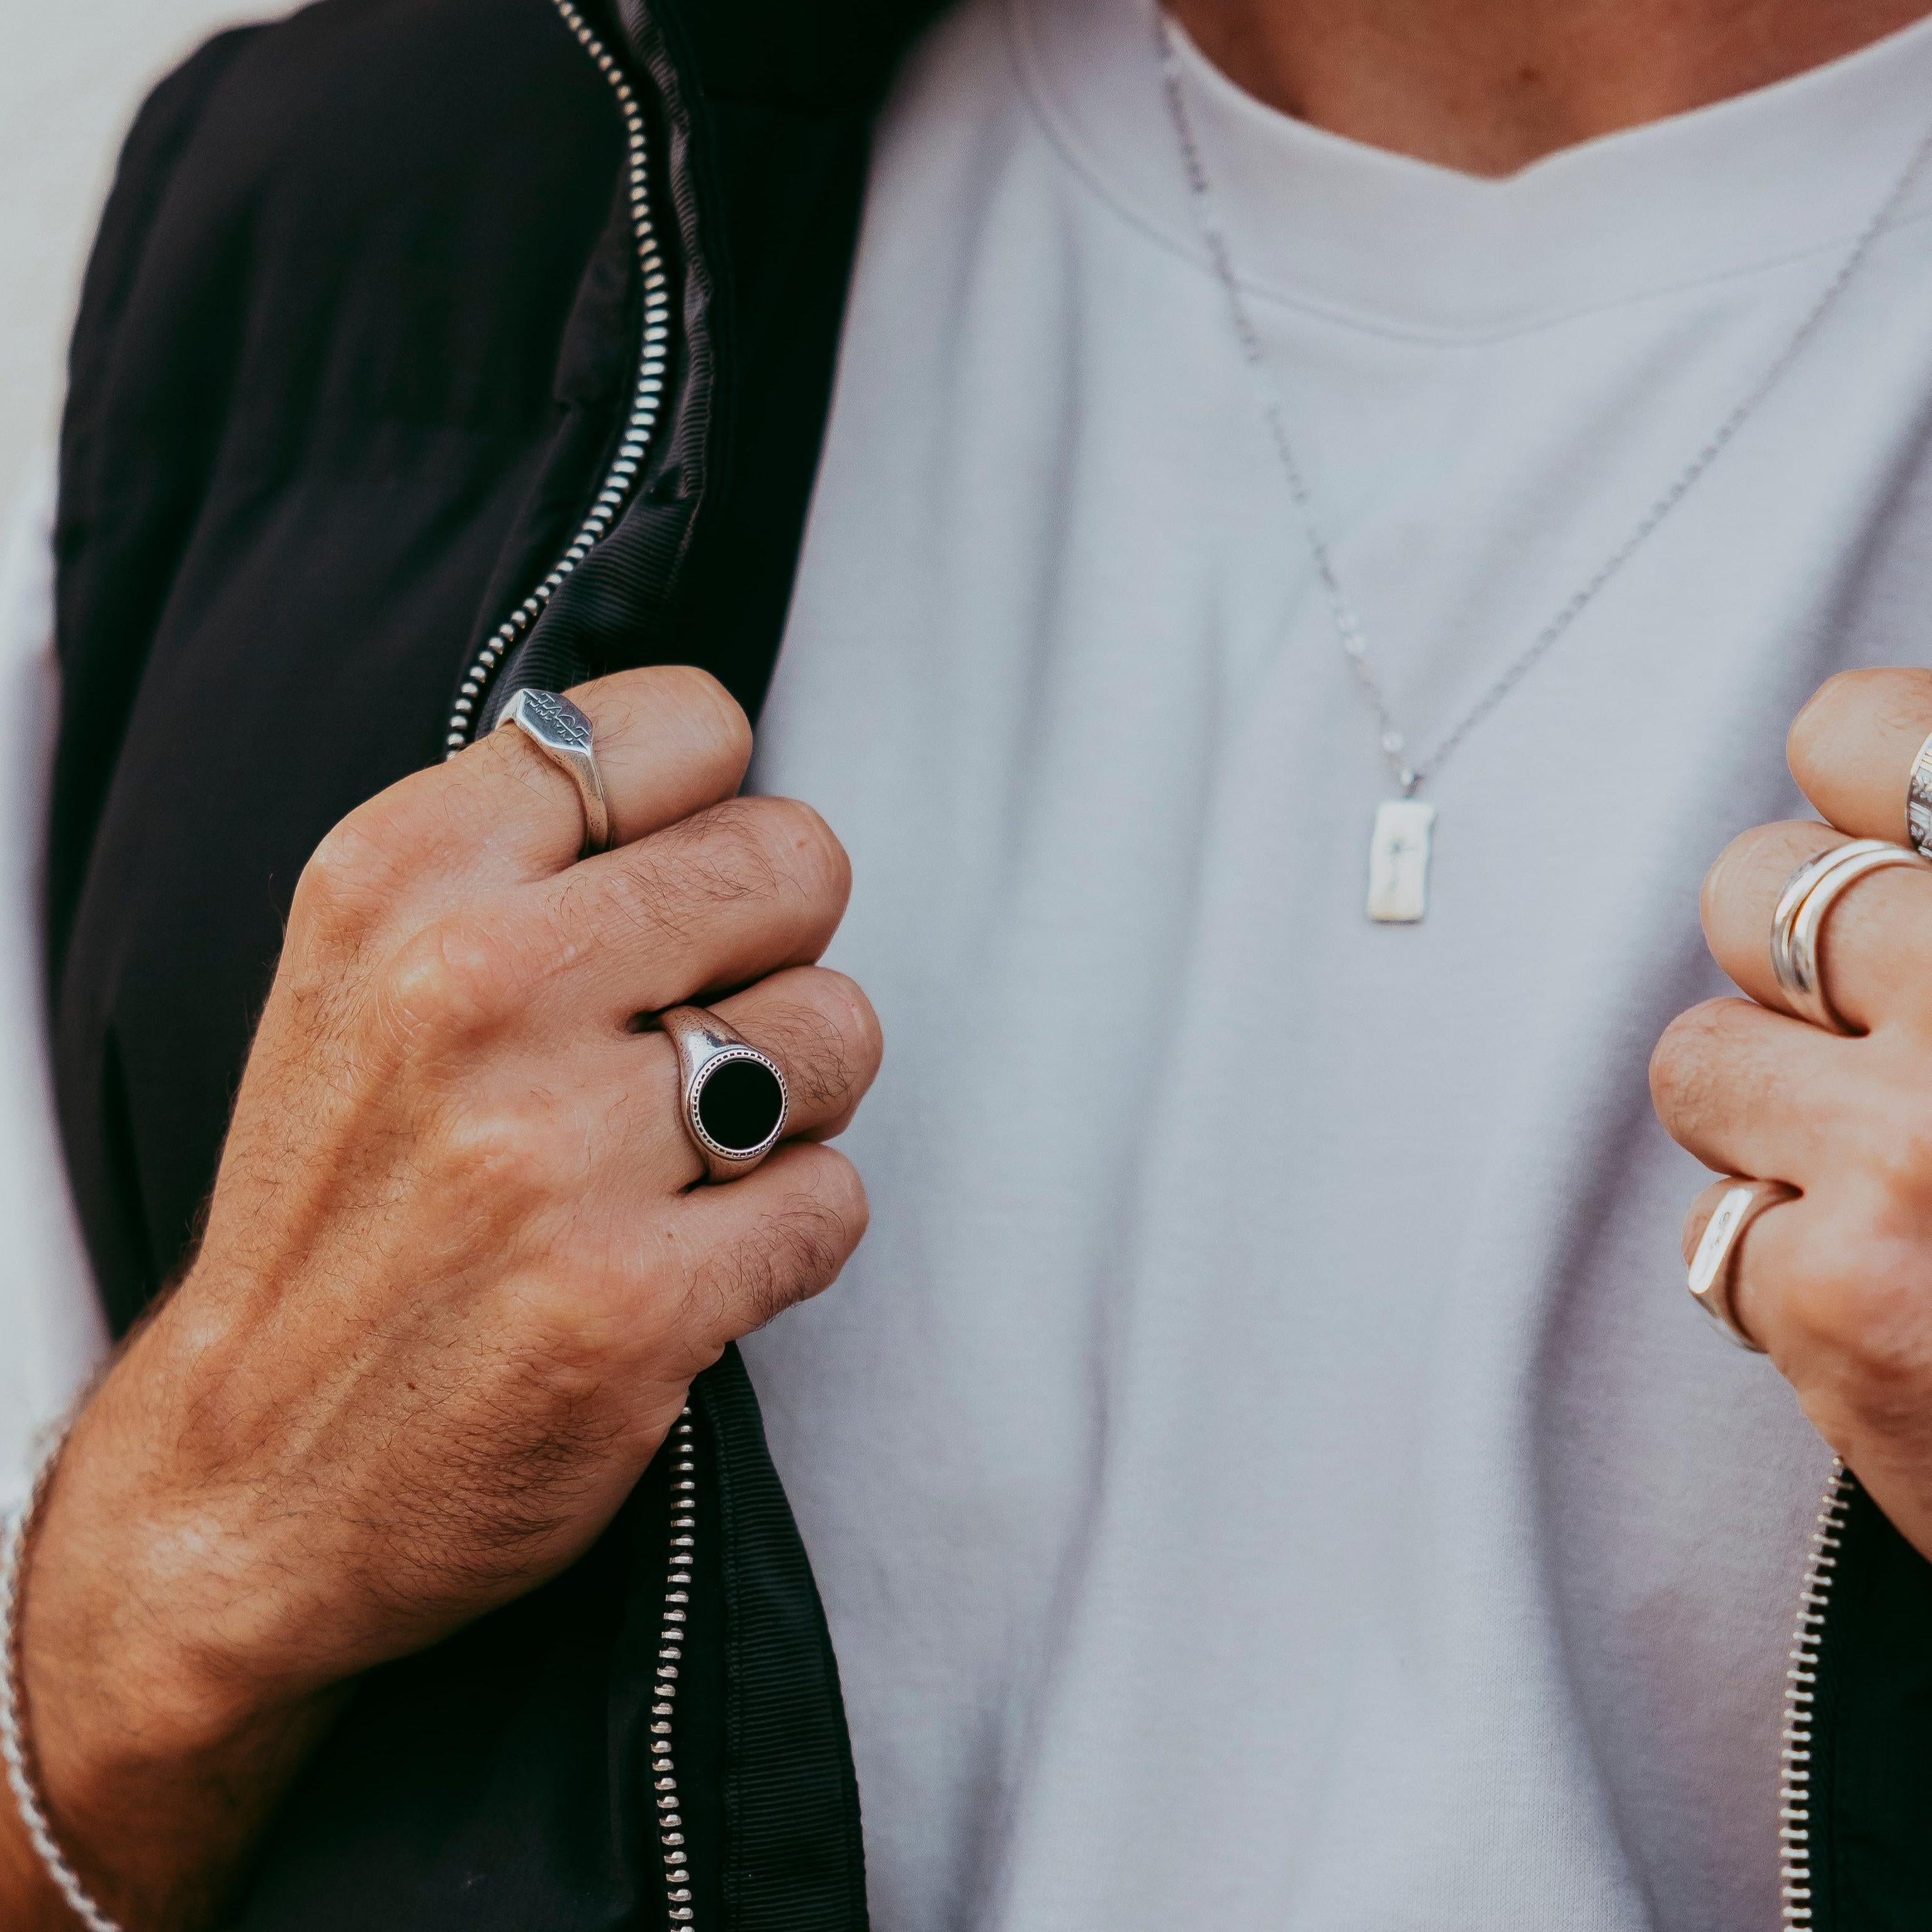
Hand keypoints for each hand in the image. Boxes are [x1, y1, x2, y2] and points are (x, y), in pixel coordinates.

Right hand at [6, 666, 881, 1926]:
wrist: (251, 1476)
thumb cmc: (347, 1198)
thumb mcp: (368, 965)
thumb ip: (534, 851)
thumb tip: (730, 783)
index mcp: (406, 877)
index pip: (692, 723)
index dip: (718, 811)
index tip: (673, 893)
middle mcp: (475, 989)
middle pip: (800, 861)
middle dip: (777, 951)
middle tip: (696, 1032)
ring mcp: (554, 1151)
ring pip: (838, 1030)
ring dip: (793, 1098)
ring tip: (687, 1155)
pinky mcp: (633, 1303)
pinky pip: (836, 1198)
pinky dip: (790, 1231)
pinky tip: (692, 1259)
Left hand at [1651, 667, 1931, 1562]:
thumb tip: (1889, 825)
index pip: (1862, 733)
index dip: (1858, 782)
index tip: (1887, 836)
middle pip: (1749, 889)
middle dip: (1797, 963)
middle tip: (1879, 1026)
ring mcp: (1913, 1148)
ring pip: (1695, 1053)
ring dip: (1767, 1111)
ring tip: (1879, 1169)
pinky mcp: (1841, 1299)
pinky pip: (1715, 1226)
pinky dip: (1785, 1268)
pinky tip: (1894, 1301)